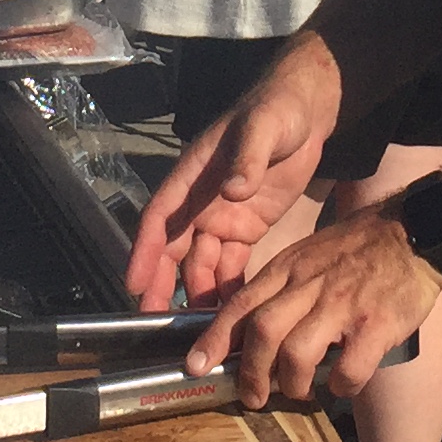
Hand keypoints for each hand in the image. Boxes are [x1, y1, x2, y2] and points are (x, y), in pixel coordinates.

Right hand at [127, 42, 338, 309]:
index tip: (133, 284)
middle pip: (173, 250)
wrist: (308, 110)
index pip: (159, 218)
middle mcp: (200, 201)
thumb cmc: (277, 109)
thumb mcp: (263, 126)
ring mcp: (223, 217)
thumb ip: (248, 156)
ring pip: (201, 264)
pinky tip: (233, 316)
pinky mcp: (248, 227)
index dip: (143, 252)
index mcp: (193, 176)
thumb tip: (232, 191)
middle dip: (163, 286)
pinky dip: (229, 289)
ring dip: (198, 295)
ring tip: (202, 332)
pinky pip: (231, 264)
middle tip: (157, 325)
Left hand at [185, 210, 441, 405]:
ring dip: (292, 383)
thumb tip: (251, 331)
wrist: (415, 231)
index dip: (213, 339)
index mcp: (289, 268)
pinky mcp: (376, 324)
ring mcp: (343, 304)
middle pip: (262, 331)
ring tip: (299, 391)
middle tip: (253, 397)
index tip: (195, 366)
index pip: (240, 304)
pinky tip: (342, 384)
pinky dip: (340, 385)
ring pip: (298, 353)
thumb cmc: (357, 248)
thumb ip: (280, 288)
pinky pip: (349, 369)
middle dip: (250, 373)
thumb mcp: (308, 255)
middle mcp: (310, 285)